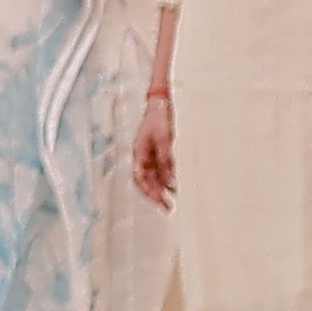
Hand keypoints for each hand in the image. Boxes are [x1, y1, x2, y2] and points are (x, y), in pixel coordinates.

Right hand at [131, 87, 176, 205]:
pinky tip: (172, 185)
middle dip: (155, 195)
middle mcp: (141, 156)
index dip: (149, 193)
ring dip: (160, 189)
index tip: (160, 202)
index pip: (141, 179)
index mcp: (139, 154)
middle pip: (145, 181)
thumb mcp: (164, 140)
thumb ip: (166, 161)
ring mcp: (147, 154)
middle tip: (166, 207)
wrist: (159, 103)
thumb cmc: (158, 118)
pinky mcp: (155, 151)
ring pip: (151, 177)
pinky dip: (164, 179)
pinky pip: (158, 170)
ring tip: (170, 200)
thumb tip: (171, 182)